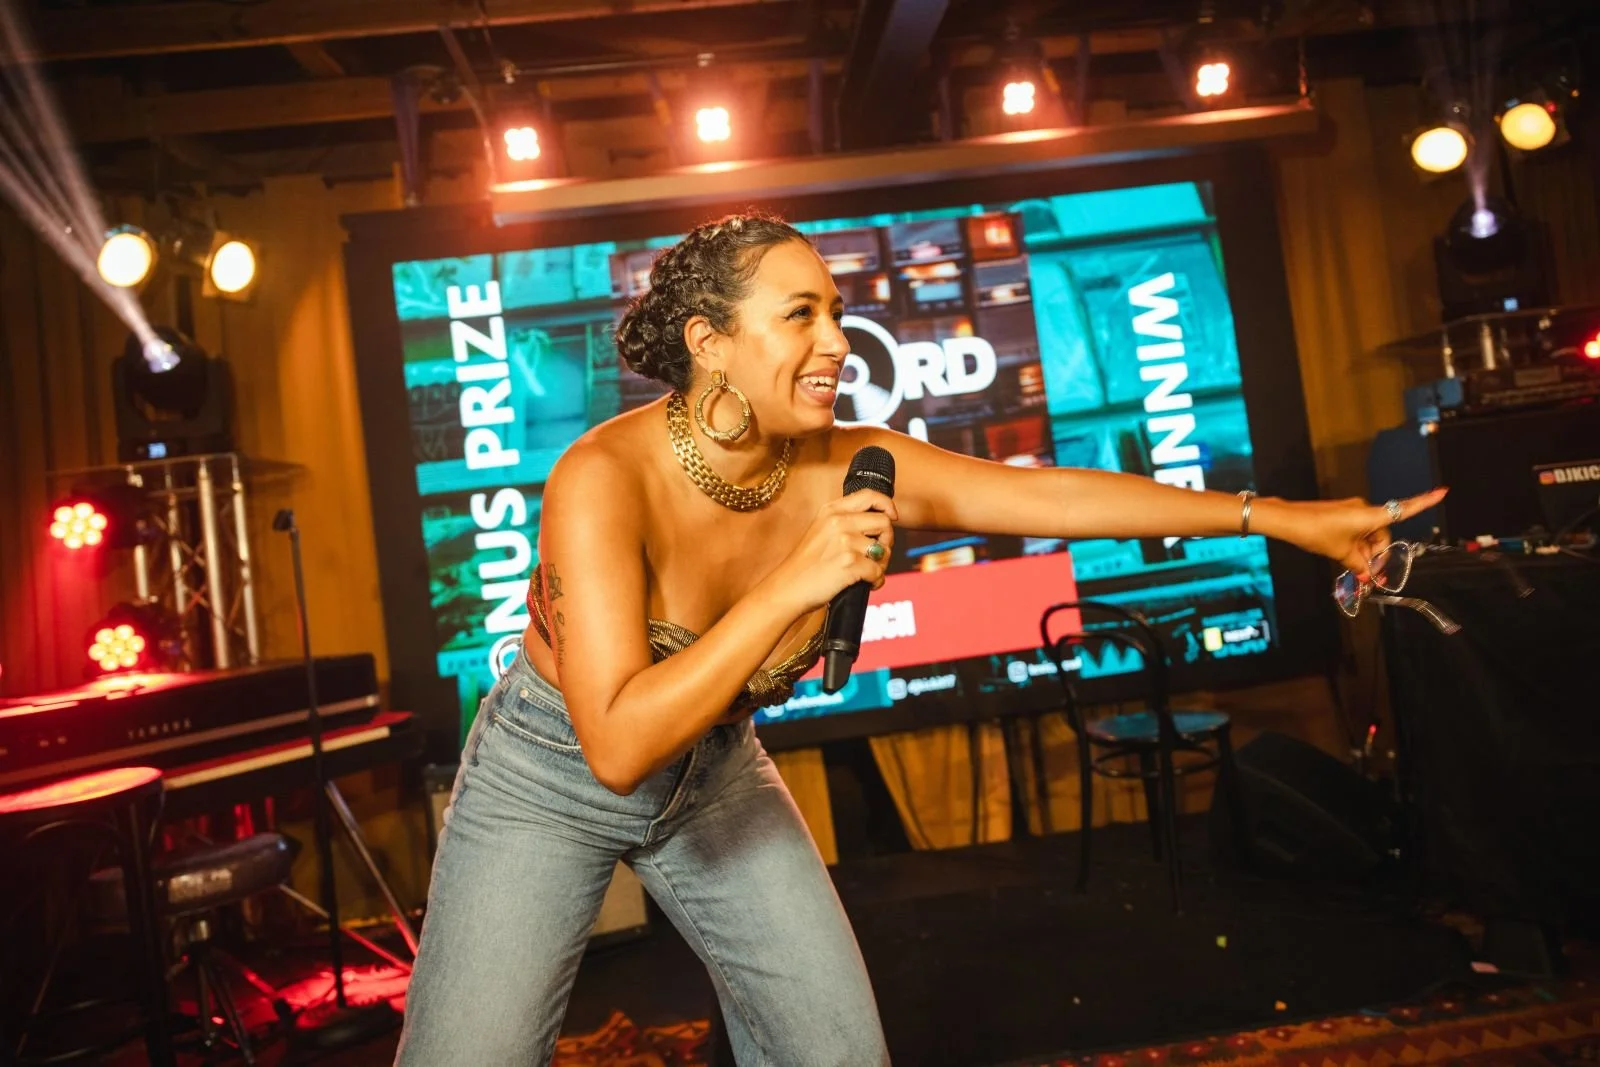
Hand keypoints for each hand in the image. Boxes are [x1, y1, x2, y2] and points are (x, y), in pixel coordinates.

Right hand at [767, 489, 896, 614]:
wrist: (789, 587)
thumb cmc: (806, 564)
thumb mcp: (820, 530)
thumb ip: (844, 521)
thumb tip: (879, 523)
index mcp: (832, 511)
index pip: (869, 495)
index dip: (887, 505)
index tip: (892, 516)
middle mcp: (839, 522)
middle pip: (884, 522)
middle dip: (887, 541)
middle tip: (876, 555)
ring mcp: (845, 542)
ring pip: (884, 550)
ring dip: (882, 565)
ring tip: (869, 572)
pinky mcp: (850, 563)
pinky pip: (878, 571)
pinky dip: (876, 581)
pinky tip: (867, 584)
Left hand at [1278, 487, 1447, 578]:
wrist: (1289, 520)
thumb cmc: (1317, 532)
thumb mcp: (1341, 553)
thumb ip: (1358, 565)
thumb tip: (1367, 577)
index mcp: (1371, 515)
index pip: (1404, 508)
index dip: (1425, 502)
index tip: (1443, 491)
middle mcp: (1365, 509)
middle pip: (1382, 534)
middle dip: (1376, 553)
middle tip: (1365, 574)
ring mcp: (1353, 511)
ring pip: (1369, 535)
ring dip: (1363, 551)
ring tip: (1350, 566)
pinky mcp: (1342, 514)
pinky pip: (1357, 531)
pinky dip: (1355, 544)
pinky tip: (1344, 556)